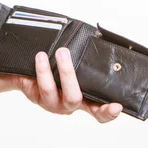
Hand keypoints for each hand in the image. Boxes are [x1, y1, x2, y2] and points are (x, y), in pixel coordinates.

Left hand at [15, 47, 147, 122]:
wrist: (25, 69)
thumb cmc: (55, 61)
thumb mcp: (75, 58)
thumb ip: (90, 53)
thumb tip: (102, 36)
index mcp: (88, 97)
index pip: (105, 110)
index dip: (115, 111)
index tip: (122, 106)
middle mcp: (75, 104)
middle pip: (90, 107)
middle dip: (89, 83)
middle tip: (75, 57)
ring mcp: (58, 104)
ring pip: (68, 96)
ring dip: (65, 71)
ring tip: (61, 51)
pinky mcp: (41, 99)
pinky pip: (45, 88)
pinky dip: (43, 70)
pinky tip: (41, 56)